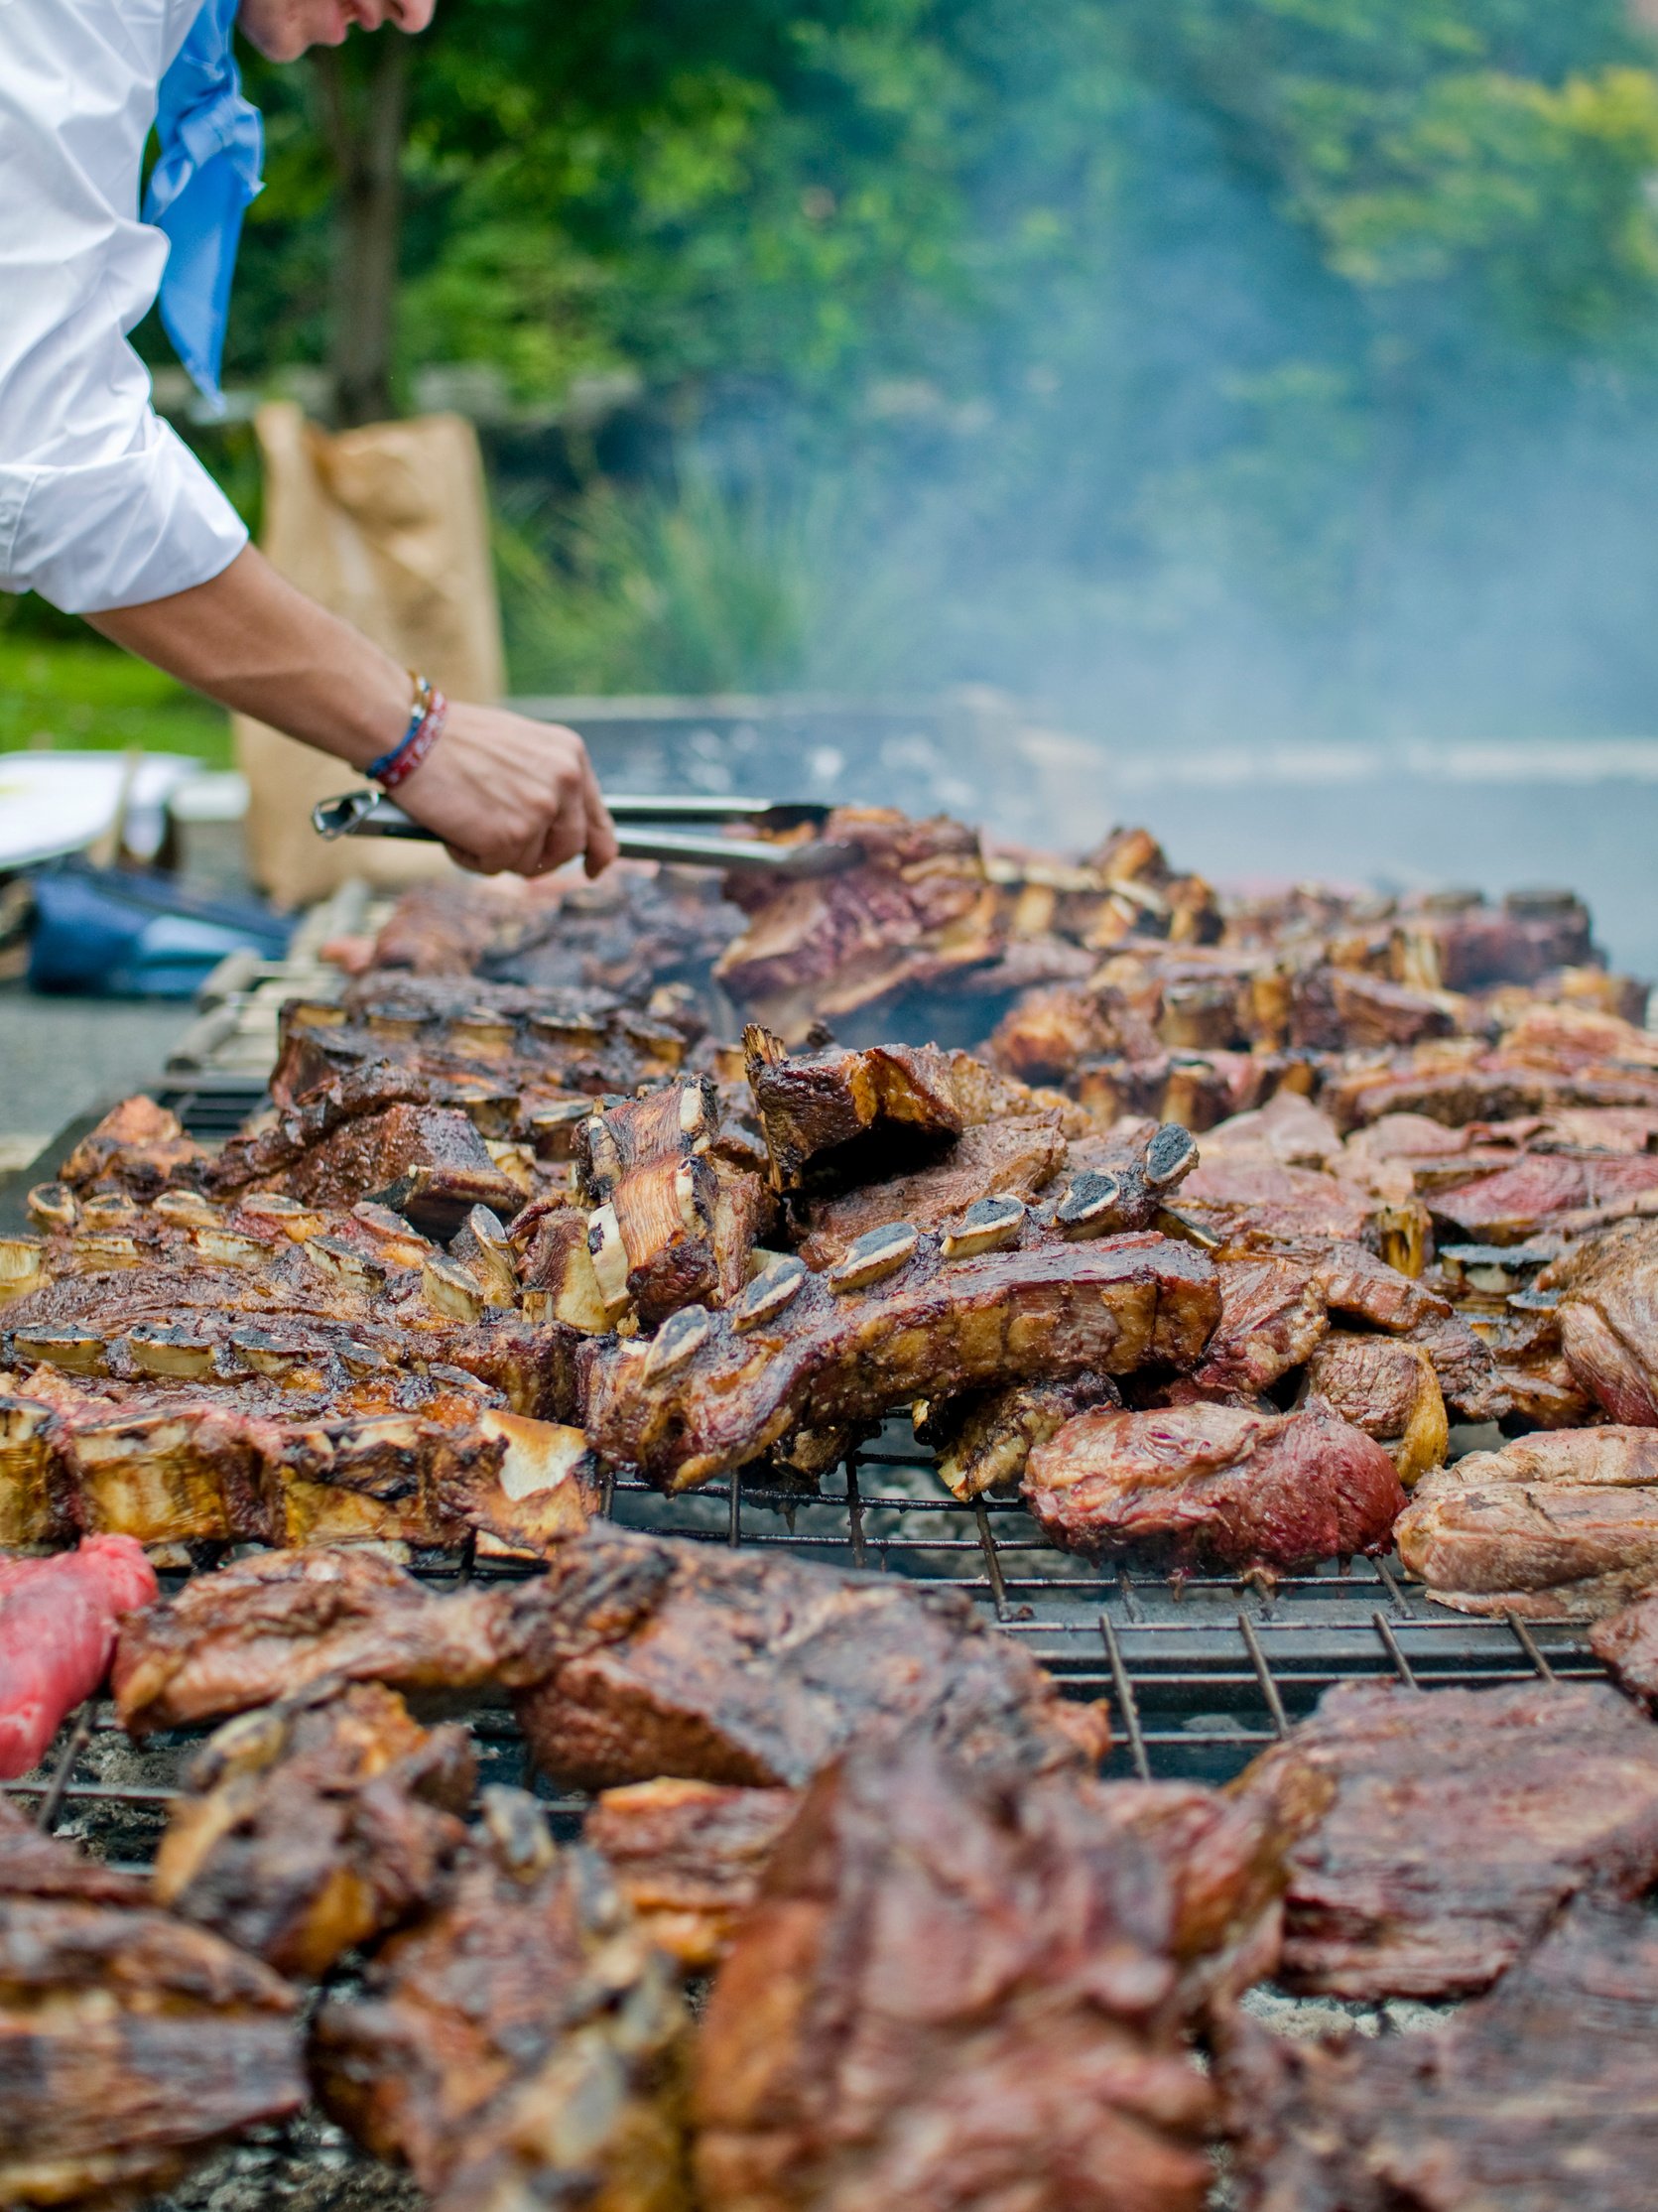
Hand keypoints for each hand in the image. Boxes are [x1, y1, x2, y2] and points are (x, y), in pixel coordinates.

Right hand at [393, 703, 618, 878]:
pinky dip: (468, 857)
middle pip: (568, 849)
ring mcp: (540, 811)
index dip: (598, 850)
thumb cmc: (452, 738)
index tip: (593, 868)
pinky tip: (452, 827)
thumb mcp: (519, 747)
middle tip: (504, 849)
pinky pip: (493, 868)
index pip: (598, 818)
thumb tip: (553, 828)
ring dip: (495, 853)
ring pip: (528, 862)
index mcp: (570, 756)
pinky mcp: (510, 837)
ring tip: (465, 819)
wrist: (412, 732)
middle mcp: (564, 782)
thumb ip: (545, 782)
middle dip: (538, 858)